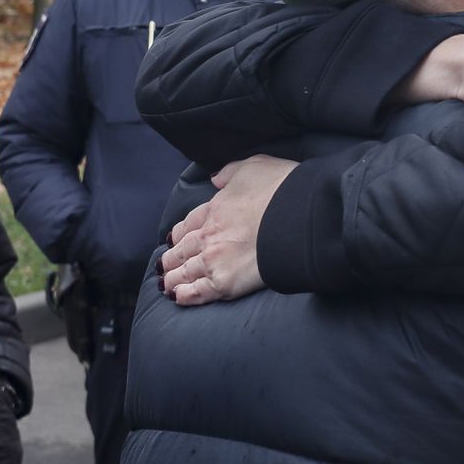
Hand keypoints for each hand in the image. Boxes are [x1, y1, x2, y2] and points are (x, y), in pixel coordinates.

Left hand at [160, 155, 295, 305]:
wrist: (300, 215)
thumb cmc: (281, 188)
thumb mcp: (253, 166)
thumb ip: (230, 173)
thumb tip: (216, 179)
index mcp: (214, 209)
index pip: (188, 224)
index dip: (179, 233)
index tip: (174, 239)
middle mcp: (208, 235)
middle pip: (182, 250)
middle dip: (171, 258)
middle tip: (163, 266)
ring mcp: (214, 260)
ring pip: (185, 272)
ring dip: (173, 278)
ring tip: (166, 284)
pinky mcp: (224, 283)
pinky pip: (197, 292)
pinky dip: (184, 295)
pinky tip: (177, 297)